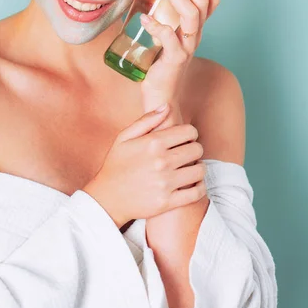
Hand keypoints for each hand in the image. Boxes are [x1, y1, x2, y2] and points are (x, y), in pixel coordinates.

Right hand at [82, 104, 205, 227]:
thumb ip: (147, 120)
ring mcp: (165, 183)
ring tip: (190, 168)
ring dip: (198, 168)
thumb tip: (167, 106)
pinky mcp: (167, 202)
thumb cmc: (116, 165)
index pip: (189, 132)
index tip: (185, 139)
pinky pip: (196, 193)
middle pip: (197, 149)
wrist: (107, 198)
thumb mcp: (124, 137)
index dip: (190, 133)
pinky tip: (193, 184)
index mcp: (153, 143)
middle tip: (187, 154)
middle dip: (194, 149)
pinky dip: (199, 188)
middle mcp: (161, 162)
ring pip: (200, 170)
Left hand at [139, 0, 219, 115]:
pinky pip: (170, 39)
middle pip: (202, 3)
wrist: (162, 97)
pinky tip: (144, 19)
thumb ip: (160, 19)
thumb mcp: (165, 37)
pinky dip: (158, 26)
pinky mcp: (174, 60)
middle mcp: (194, 36)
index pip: (211, 3)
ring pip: (192, 17)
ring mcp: (186, 48)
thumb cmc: (160, 65)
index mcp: (194, 29)